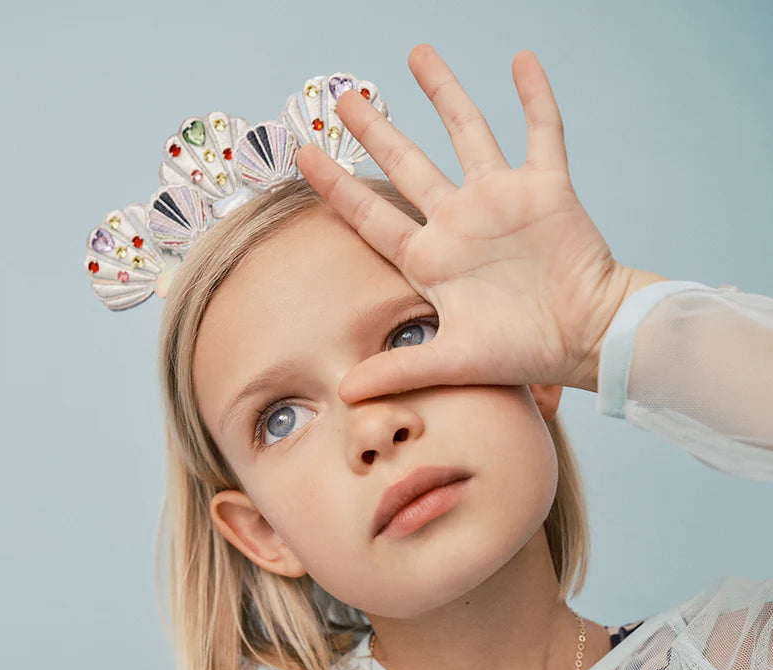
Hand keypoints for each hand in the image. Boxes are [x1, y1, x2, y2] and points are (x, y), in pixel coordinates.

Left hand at [296, 45, 637, 401]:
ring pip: (466, 131)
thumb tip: (344, 393)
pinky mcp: (546, 188)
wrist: (587, 339)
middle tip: (342, 98)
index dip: (337, 187)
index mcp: (432, 260)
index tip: (303, 157)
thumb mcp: (454, 361)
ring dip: (443, 92)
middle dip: (375, 130)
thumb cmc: (523, 353)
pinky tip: (522, 60)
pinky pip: (541, 130)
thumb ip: (399, 368)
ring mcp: (502, 200)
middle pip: (407, 164)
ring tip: (416, 54)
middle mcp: (460, 222)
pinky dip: (533, 96)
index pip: (373, 216)